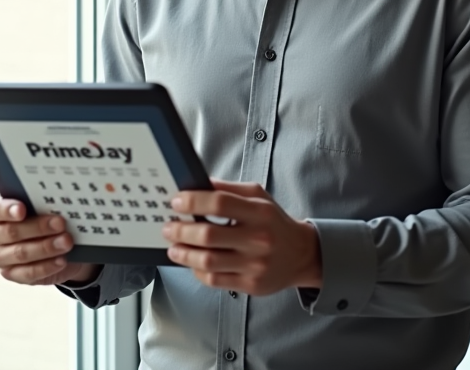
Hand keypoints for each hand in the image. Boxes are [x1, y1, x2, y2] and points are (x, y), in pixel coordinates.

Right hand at [0, 194, 100, 286]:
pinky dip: (47, 267)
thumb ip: (39, 200)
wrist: (48, 238)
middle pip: (11, 232)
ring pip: (21, 253)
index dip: (6, 209)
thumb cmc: (40, 212)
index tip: (22, 209)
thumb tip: (57, 198)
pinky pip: (28, 273)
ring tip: (67, 241)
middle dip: (38, 227)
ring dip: (46, 248)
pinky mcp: (10, 274)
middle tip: (60, 223)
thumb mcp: (37, 203)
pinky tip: (61, 260)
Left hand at [164, 180, 321, 295]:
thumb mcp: (259, 197)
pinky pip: (214, 279)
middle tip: (168, 227)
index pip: (220, 203)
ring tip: (173, 247)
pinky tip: (191, 262)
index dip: (193, 201)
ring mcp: (255, 264)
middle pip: (209, 235)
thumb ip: (229, 190)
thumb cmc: (274, 222)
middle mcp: (258, 239)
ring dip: (183, 253)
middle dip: (181, 230)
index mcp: (260, 212)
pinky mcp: (250, 284)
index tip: (176, 202)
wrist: (301, 254)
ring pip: (208, 261)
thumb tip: (197, 184)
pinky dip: (197, 270)